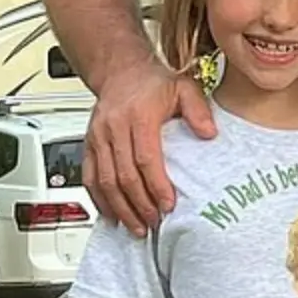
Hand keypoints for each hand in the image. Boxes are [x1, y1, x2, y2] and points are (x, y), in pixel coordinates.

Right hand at [85, 60, 215, 235]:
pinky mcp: (88, 144)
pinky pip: (89, 177)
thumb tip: (210, 134)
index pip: (146, 159)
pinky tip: (111, 215)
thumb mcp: (185, 88)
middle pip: (123, 175)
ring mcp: (97, 137)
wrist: (121, 71)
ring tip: (135, 226)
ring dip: (119, 208)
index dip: (156, 185)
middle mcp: (114, 127)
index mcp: (139, 115)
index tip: (168, 204)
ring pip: (104, 181)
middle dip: (138, 204)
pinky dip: (99, 199)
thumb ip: (198, 111)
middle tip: (153, 222)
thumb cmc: (154, 82)